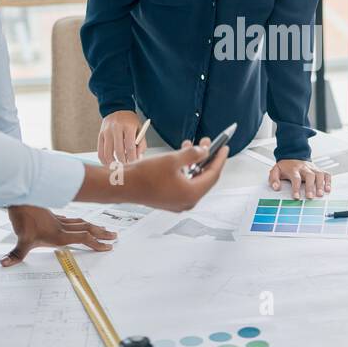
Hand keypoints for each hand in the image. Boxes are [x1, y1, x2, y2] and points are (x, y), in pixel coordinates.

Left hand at [0, 205, 117, 266]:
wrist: (19, 198)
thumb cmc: (22, 217)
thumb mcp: (20, 240)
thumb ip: (15, 254)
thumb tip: (4, 264)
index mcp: (59, 235)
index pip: (83, 238)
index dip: (96, 243)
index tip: (108, 247)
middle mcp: (62, 227)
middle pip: (87, 229)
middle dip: (102, 234)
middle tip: (115, 237)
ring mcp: (58, 220)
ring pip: (82, 223)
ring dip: (94, 226)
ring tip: (104, 229)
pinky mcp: (53, 216)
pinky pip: (71, 219)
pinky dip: (79, 222)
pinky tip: (80, 222)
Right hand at [82, 136, 227, 211]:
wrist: (123, 185)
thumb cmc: (145, 175)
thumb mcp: (173, 159)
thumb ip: (193, 155)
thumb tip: (204, 151)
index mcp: (192, 194)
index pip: (213, 174)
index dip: (219, 159)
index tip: (224, 148)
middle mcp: (187, 202)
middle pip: (204, 178)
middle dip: (206, 159)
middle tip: (208, 143)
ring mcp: (178, 202)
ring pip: (193, 180)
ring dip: (194, 163)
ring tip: (191, 146)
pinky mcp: (169, 200)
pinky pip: (183, 184)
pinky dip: (185, 171)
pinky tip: (180, 158)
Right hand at [97, 110, 145, 166]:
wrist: (118, 109)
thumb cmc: (130, 122)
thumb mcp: (139, 129)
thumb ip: (141, 144)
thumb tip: (138, 158)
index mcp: (128, 126)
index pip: (130, 146)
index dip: (132, 158)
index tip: (134, 164)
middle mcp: (116, 128)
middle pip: (118, 151)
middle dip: (124, 162)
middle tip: (127, 166)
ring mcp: (106, 131)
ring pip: (107, 153)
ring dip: (113, 162)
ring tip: (118, 165)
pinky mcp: (100, 135)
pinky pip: (100, 151)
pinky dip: (104, 160)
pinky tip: (109, 163)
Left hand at [269, 159, 330, 198]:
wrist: (292, 155)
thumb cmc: (285, 166)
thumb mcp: (276, 170)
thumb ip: (274, 179)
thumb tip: (276, 187)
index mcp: (293, 169)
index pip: (295, 178)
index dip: (296, 188)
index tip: (296, 197)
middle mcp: (304, 168)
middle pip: (309, 175)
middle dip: (310, 187)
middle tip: (310, 197)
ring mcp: (312, 168)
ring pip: (319, 174)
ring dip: (320, 184)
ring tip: (320, 194)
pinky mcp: (318, 169)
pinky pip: (325, 174)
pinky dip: (328, 181)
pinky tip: (328, 189)